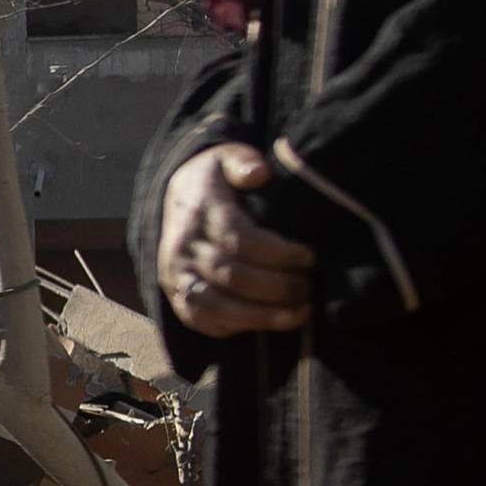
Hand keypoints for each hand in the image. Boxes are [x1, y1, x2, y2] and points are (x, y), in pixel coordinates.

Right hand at [157, 142, 319, 337]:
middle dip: (277, 288)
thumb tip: (259, 174)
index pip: (239, 239)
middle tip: (308, 288)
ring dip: (263, 316)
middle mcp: (183, 247)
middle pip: (232, 277)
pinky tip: (268, 322)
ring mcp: (176, 275)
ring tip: (300, 314)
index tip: (310, 257)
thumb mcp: (226, 158)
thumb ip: (243, 161)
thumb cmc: (216, 182)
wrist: (175, 199)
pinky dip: (237, 327)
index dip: (278, 254)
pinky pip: (204, 321)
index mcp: (200, 212)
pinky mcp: (177, 296)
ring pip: (218, 306)